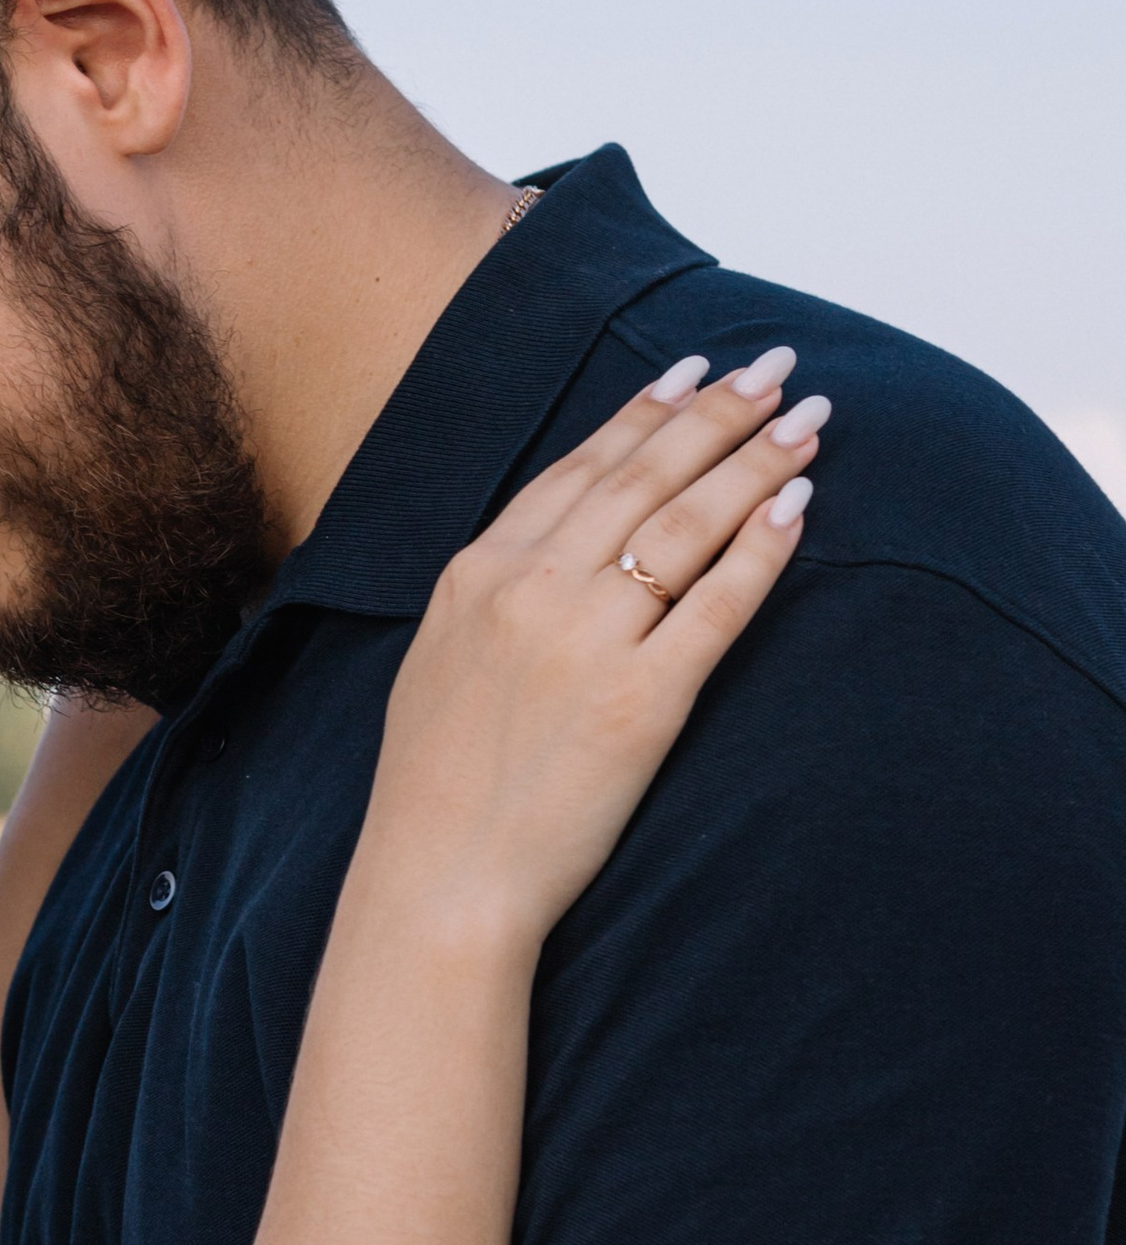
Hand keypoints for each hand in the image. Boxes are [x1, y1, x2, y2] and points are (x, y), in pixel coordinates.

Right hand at [358, 346, 822, 948]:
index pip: (580, 468)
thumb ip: (494, 592)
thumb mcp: (441, 657)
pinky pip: (717, 605)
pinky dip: (763, 549)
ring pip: (687, 523)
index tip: (694, 370)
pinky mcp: (640, 700)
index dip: (645, 412)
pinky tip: (799, 509)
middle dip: (719, 413)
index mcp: (478, 572)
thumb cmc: (435, 784)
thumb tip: (552, 547)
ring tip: (807, 423)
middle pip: (645, 477)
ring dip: (754, 461)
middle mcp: (530, 588)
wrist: (440, 876)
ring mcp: (586, 640)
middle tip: (776, 368)